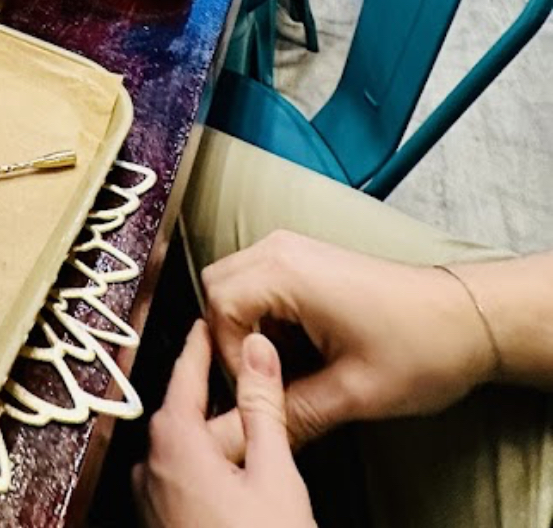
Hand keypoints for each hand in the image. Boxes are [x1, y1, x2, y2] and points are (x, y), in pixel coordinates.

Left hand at [133, 320, 314, 527]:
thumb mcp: (276, 478)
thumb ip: (264, 410)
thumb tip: (258, 351)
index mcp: (173, 445)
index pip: (185, 374)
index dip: (200, 345)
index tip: (207, 322)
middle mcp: (150, 470)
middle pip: (185, 415)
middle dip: (217, 400)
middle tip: (247, 379)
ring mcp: (150, 502)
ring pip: (185, 452)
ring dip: (215, 441)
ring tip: (253, 437)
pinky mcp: (158, 525)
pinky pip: (179, 482)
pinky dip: (206, 471)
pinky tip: (237, 483)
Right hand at [201, 230, 494, 454]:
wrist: (468, 319)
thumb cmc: (420, 346)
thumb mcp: (352, 394)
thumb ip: (290, 415)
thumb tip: (248, 436)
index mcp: (287, 272)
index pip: (217, 308)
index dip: (229, 357)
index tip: (260, 391)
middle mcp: (282, 249)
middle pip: (217, 287)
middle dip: (229, 338)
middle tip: (263, 380)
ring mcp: (295, 249)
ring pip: (235, 283)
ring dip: (247, 328)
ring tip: (286, 368)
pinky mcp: (308, 260)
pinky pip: (260, 282)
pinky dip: (265, 318)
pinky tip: (300, 351)